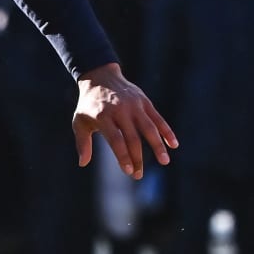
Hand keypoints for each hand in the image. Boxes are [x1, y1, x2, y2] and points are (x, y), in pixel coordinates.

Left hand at [73, 63, 177, 177]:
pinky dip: (167, 131)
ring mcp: (134, 105)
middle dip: (137, 158)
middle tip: (139, 175)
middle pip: (133, 138)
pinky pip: (158, 118)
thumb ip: (82, 143)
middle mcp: (120, 110)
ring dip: (158, 146)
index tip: (129, 171)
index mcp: (103, 116)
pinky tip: (173, 144)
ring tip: (164, 161)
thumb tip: (83, 163)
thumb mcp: (80, 121)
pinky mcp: (144, 102)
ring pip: (149, 128)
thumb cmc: (89, 105)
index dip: (123, 156)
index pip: (116, 140)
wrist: (100, 77)